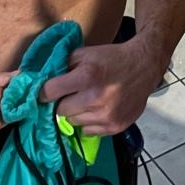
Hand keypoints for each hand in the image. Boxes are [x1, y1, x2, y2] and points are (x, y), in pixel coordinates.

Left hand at [41, 37, 161, 135]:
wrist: (144, 67)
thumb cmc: (112, 58)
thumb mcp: (85, 53)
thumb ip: (62, 65)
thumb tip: (41, 81)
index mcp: (87, 76)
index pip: (49, 92)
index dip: (44, 92)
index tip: (45, 93)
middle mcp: (96, 98)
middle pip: (60, 111)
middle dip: (62, 103)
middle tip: (71, 95)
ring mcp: (106, 115)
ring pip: (73, 123)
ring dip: (76, 113)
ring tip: (86, 101)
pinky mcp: (115, 127)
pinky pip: (87, 131)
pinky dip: (88, 122)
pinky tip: (98, 109)